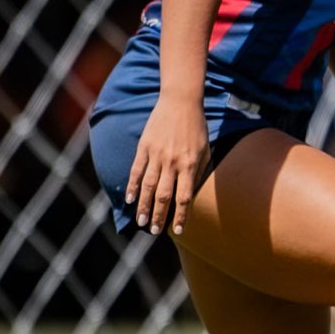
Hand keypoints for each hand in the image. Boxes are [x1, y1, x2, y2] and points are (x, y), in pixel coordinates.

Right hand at [126, 97, 208, 236]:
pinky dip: (133, 186)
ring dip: (144, 206)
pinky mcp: (144, 147)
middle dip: (159, 215)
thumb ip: (197, 171)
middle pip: (163, 195)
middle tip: (155, 231)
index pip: (184, 196)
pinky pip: (136, 170)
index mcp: (189, 164)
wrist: (180, 102)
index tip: (180, 230)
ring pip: (147, 186)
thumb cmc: (196, 127)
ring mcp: (156, 154)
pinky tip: (130, 200)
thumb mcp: (204, 149)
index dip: (181, 215)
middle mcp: (172, 162)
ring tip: (141, 222)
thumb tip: (190, 193)